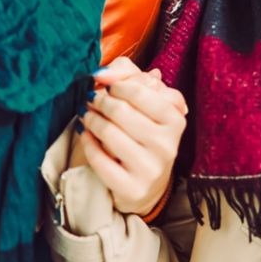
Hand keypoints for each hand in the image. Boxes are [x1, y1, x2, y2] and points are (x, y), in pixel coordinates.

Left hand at [77, 57, 187, 215]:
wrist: (147, 180)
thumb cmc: (144, 130)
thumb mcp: (146, 99)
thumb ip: (127, 74)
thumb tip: (101, 73)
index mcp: (175, 119)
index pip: (140, 90)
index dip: (117, 85)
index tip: (106, 85)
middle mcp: (168, 144)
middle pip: (121, 111)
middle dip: (99, 101)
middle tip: (89, 99)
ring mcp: (151, 169)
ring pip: (109, 133)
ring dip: (90, 119)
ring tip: (84, 114)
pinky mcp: (133, 188)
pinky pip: (100, 160)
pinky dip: (87, 143)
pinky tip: (85, 134)